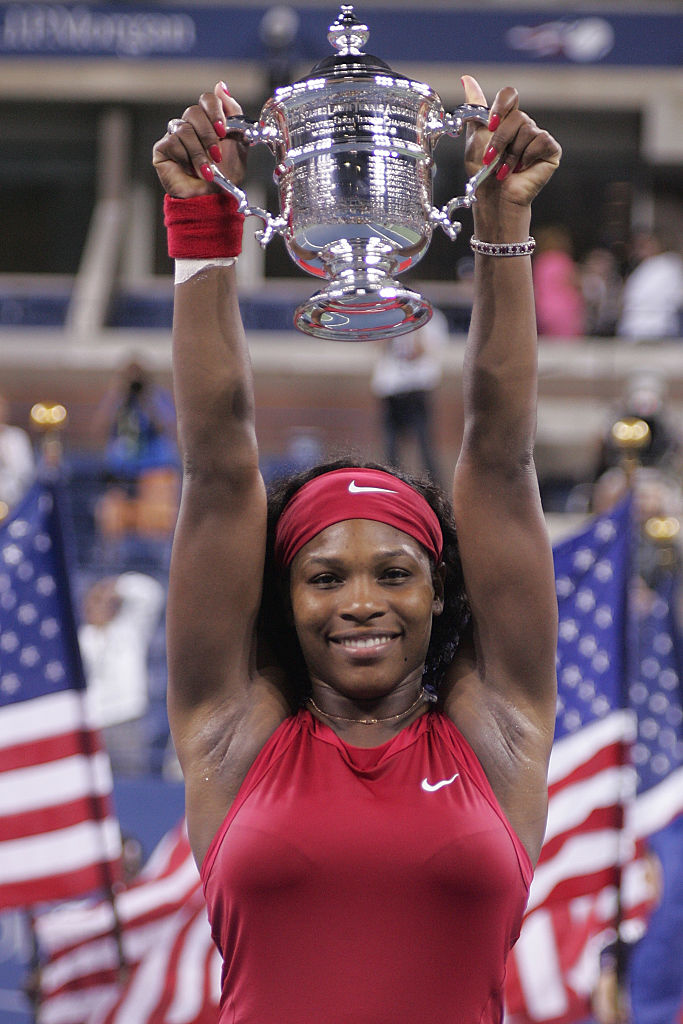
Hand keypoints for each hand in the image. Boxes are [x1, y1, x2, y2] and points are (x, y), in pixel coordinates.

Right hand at [152, 83, 248, 197]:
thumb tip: (220, 85)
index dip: (215, 110)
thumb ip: (233, 114)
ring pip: (184, 128)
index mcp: (208, 121)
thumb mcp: (239, 143)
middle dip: (208, 135)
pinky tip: (192, 171)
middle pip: (193, 111)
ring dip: (199, 153)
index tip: (223, 130)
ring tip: (207, 171)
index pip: (207, 99)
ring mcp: (174, 136)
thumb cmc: (226, 176)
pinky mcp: (162, 149)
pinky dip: (186, 158)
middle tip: (217, 155)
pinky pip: (172, 142)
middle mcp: (190, 125)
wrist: (213, 200)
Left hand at [461, 76, 560, 207]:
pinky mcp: (551, 150)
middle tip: (491, 159)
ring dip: (512, 154)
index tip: (489, 125)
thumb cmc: (482, 172)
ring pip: (528, 129)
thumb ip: (475, 107)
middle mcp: (525, 125)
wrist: (493, 197)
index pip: (510, 95)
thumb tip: (466, 78)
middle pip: (517, 115)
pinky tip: (521, 170)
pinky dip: (527, 157)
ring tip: (506, 170)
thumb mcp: (475, 136)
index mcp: (507, 118)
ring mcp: (539, 137)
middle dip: (500, 139)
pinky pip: (541, 141)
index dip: (501, 107)